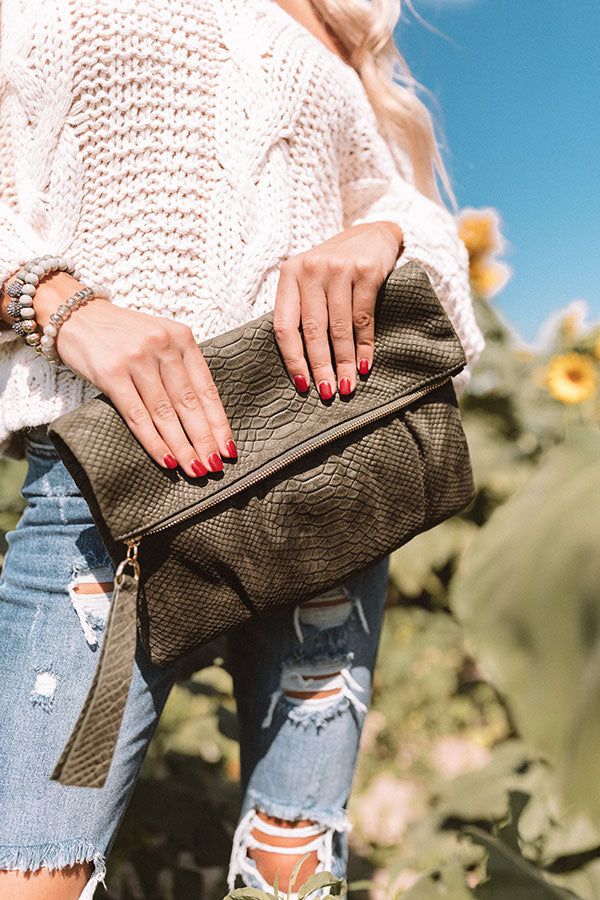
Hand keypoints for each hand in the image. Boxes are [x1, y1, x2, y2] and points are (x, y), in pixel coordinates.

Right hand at [33, 273, 235, 476]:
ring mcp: (136, 359)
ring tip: (195, 469)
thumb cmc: (122, 334)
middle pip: (189, 403)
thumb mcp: (159, 340)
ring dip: (182, 447)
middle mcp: (162, 346)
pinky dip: (154, 442)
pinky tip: (167, 460)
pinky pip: (138, 416)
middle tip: (215, 467)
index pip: (206, 388)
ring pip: (165, 414)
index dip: (218, 421)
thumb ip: (179, 367)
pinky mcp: (111, 374)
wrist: (75, 314)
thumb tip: (202, 417)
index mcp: (181, 338)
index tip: (229, 448)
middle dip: (204, 440)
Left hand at [273, 220, 403, 397]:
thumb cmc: (337, 267)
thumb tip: (299, 362)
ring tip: (347, 385)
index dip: (292, 358)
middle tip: (327, 393)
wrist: (374, 234)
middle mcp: (311, 269)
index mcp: (290, 274)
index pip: (284, 324)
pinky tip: (365, 364)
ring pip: (339, 328)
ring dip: (344, 362)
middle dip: (320, 366)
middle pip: (312, 330)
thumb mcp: (311, 280)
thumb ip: (302, 309)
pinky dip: (364, 346)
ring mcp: (339, 269)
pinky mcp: (366, 272)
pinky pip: (363, 319)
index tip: (302, 384)